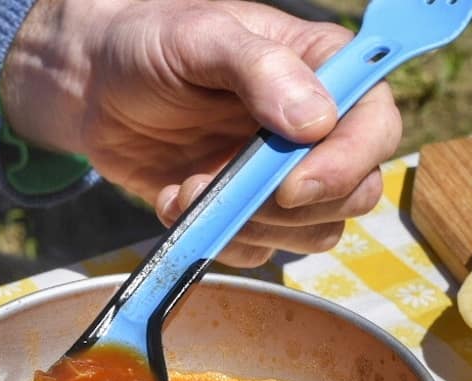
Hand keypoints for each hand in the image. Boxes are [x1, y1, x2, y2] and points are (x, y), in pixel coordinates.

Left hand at [0, 0, 401, 266]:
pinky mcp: (254, 215)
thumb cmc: (150, 44)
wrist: (94, 88)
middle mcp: (320, 130)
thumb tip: (317, 122)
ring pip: (315, 232)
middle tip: (227, 187)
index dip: (348, 162)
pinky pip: (263, 252)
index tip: (292, 183)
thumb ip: (260, 68)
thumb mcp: (200, 37)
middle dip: (292, 205)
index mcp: (325, 72)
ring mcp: (289, 177)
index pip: (377, 126)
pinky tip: (179, 200)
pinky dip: (220, 239)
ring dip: (251, 225)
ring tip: (190, 187)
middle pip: (357, 192)